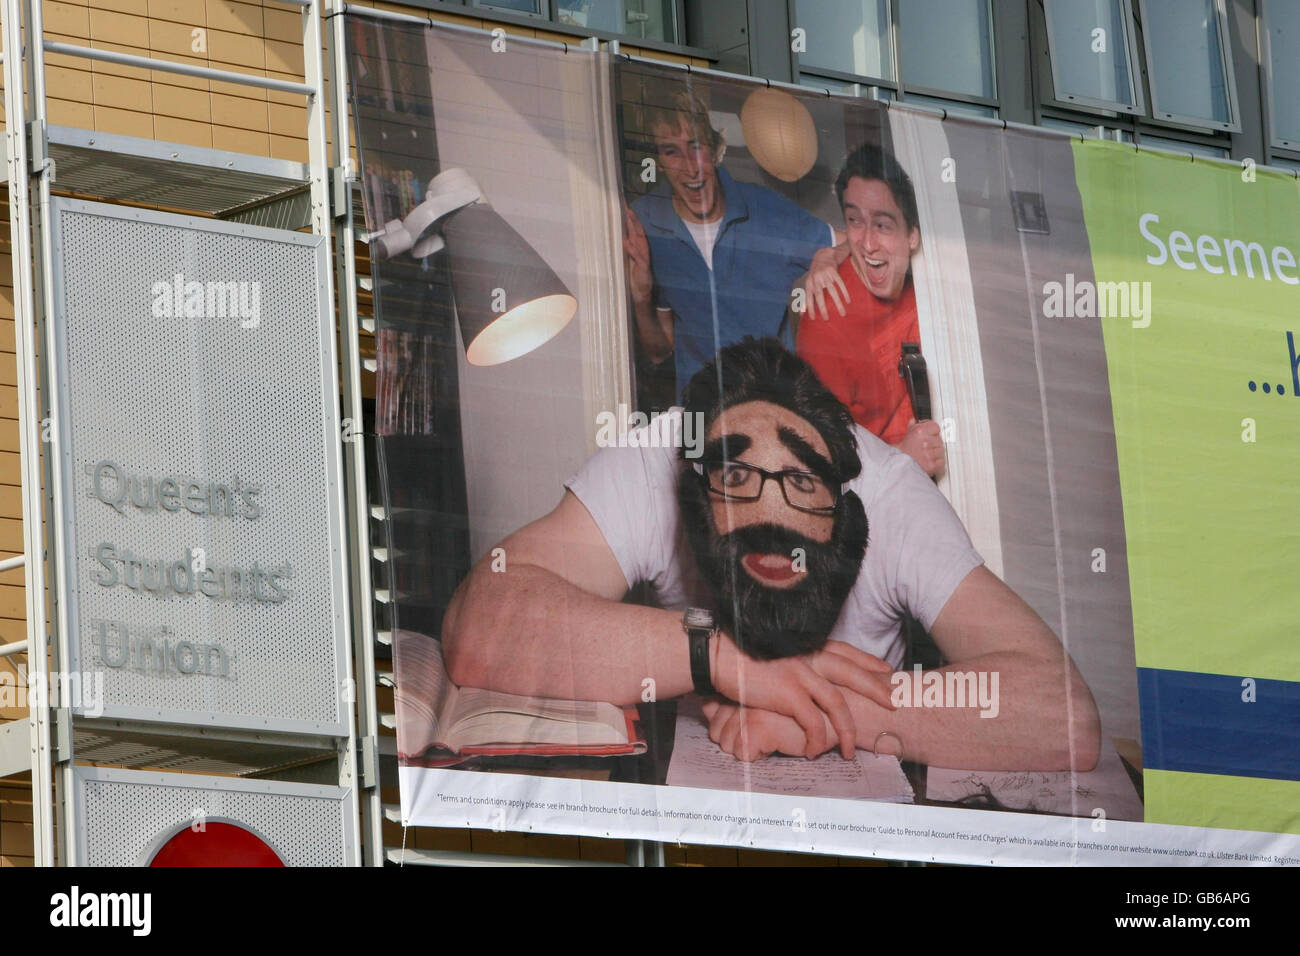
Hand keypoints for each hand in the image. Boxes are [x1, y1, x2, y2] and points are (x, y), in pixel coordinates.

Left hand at [622, 205, 652, 306]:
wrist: (640, 292)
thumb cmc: (633, 274)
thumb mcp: (626, 258)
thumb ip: (623, 247)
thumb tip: (615, 236)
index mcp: (637, 245)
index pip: (633, 229)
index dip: (629, 218)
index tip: (622, 206)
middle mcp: (641, 248)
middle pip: (637, 230)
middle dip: (632, 218)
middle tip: (626, 207)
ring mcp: (643, 257)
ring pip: (639, 239)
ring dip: (634, 228)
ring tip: (629, 217)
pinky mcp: (644, 267)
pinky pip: (639, 257)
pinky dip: (633, 250)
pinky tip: (627, 243)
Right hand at [710, 635, 894, 759]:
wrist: (715, 653)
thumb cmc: (737, 652)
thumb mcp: (773, 650)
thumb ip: (792, 659)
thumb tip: (801, 674)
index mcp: (805, 643)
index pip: (844, 651)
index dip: (866, 661)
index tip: (883, 669)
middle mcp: (807, 655)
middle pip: (851, 672)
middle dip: (875, 688)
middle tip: (893, 701)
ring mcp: (799, 674)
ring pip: (837, 704)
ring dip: (847, 729)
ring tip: (850, 749)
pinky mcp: (788, 693)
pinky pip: (813, 723)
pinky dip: (817, 740)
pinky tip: (815, 752)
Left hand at [801, 247, 848, 321]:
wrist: (823, 256)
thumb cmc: (815, 274)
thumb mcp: (808, 284)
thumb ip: (805, 299)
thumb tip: (801, 314)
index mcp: (809, 283)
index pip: (808, 298)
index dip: (809, 308)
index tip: (812, 319)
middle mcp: (816, 279)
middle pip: (820, 295)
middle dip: (822, 308)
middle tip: (827, 319)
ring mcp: (825, 275)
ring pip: (832, 291)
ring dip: (837, 303)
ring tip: (842, 313)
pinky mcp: (834, 271)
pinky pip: (840, 283)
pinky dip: (844, 292)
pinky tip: (848, 301)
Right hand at [897, 418, 944, 476]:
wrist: (899, 465)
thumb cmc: (903, 451)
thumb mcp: (907, 434)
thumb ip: (913, 426)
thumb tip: (914, 420)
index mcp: (920, 432)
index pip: (936, 427)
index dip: (933, 432)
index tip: (931, 434)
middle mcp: (925, 442)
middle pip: (939, 439)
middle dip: (934, 443)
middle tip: (926, 447)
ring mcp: (929, 454)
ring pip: (941, 450)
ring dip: (936, 453)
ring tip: (927, 454)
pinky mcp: (932, 465)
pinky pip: (941, 461)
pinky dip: (937, 462)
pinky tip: (929, 461)